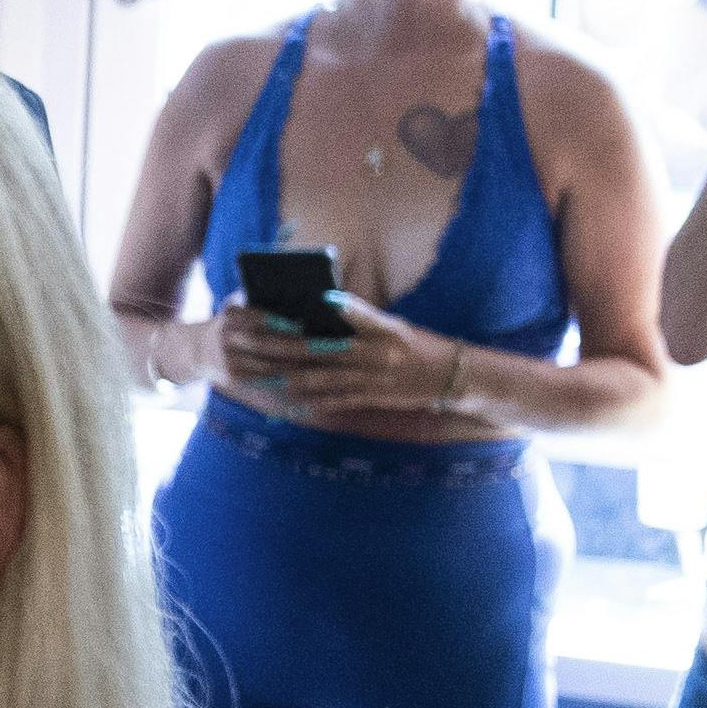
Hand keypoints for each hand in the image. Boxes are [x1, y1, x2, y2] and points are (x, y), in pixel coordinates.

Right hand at [209, 294, 341, 391]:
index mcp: (231, 314)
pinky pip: (268, 381)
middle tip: (335, 347)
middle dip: (305, 347)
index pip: (259, 318)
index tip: (308, 325)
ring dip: (304, 366)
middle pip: (271, 346)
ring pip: (273, 367)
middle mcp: (227, 338)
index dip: (283, 323)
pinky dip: (292, 379)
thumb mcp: (241, 303)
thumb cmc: (236, 319)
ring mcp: (230, 362)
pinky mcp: (235, 380)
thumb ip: (264, 297)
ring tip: (332, 364)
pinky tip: (315, 377)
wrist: (199, 350)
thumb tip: (308, 294)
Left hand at [227, 293, 472, 423]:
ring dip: (289, 378)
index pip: (346, 313)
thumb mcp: (394, 326)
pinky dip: (313, 401)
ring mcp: (372, 380)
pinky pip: (337, 402)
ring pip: (322, 379)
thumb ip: (361, 318)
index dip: (312, 311)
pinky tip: (292, 401)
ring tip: (261, 375)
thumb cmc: (419, 345)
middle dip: (282, 347)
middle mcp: (375, 354)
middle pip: (319, 350)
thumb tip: (325, 305)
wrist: (452, 377)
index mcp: (380, 329)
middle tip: (254, 343)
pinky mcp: (373, 399)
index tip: (279, 307)